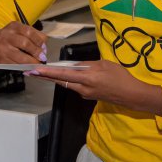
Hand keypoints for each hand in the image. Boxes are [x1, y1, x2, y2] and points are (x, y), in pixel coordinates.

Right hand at [0, 22, 47, 63]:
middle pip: (25, 44)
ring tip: (37, 64)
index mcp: (13, 27)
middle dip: (36, 52)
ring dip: (32, 62)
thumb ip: (32, 34)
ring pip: (21, 58)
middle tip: (42, 57)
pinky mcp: (1, 61)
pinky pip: (15, 66)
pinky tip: (28, 67)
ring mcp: (3, 49)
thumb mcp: (18, 29)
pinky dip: (24, 67)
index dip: (38, 40)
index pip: (29, 32)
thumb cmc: (8, 36)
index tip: (43, 47)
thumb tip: (45, 43)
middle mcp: (7, 36)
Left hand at [29, 59, 161, 115]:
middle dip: (44, 77)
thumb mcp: (104, 64)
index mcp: (87, 78)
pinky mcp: (88, 96)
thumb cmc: (120, 76)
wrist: (131, 95)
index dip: (48, 72)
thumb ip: (87, 65)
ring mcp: (85, 94)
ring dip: (54, 79)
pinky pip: (74, 87)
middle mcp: (83, 88)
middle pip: (60, 81)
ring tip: (40, 73)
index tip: (35, 70)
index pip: (63, 74)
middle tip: (30, 72)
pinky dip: (66, 81)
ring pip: (66, 84)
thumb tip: (74, 66)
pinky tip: (61, 76)